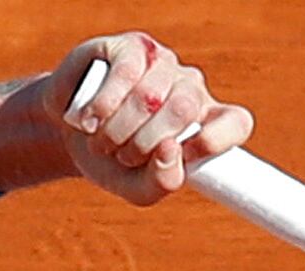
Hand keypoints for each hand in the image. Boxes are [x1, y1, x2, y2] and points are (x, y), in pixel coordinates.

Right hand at [40, 34, 248, 202]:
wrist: (67, 135)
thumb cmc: (113, 162)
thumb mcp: (138, 189)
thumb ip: (163, 183)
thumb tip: (173, 150)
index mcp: (205, 124)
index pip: (237, 122)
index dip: (216, 139)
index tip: (185, 155)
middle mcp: (190, 90)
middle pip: (185, 109)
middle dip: (146, 143)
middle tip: (123, 157)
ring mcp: (163, 65)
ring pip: (151, 95)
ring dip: (118, 130)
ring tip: (102, 140)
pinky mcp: (133, 48)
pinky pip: (126, 73)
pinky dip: (104, 104)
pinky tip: (89, 119)